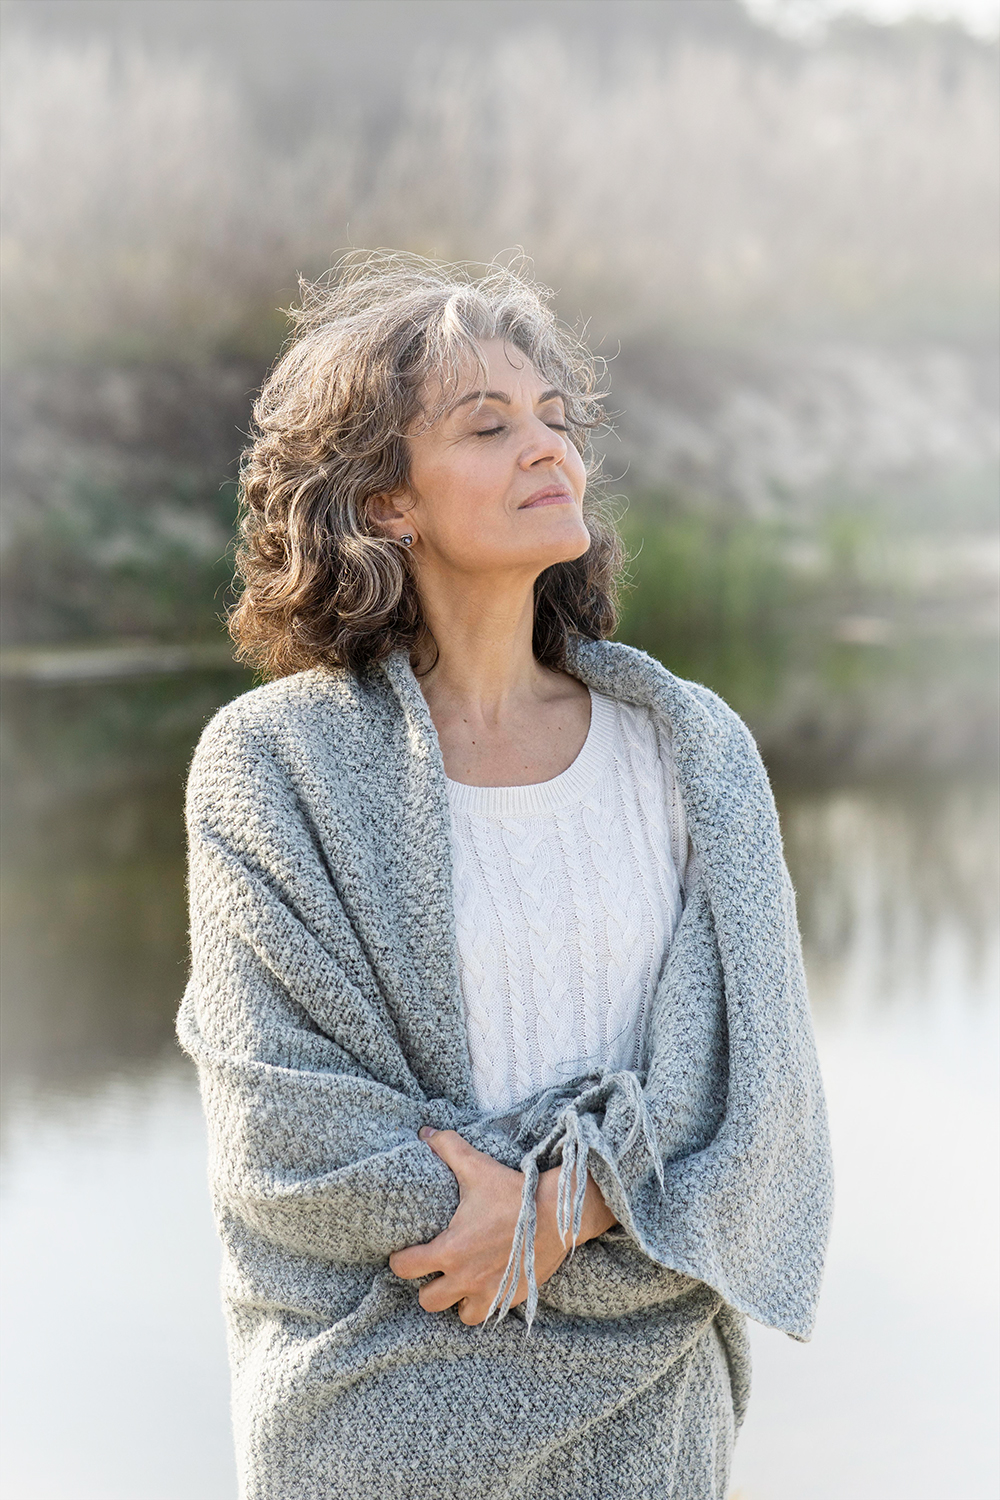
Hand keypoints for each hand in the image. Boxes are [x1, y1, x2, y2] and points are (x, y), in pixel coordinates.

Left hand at [388, 1126, 615, 1325]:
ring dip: (455, 1301)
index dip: (401, 1260)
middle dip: (427, 1286)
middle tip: (434, 1269)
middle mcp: (465, 1277)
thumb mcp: (476, 1167)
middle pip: (427, 1300)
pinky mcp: (509, 1299)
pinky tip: (484, 1288)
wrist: (557, 1213)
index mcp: (450, 1249)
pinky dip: (482, 1306)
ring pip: (456, 1314)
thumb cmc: (513, 1192)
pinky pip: (486, 1316)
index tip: (407, 1252)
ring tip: (458, 1283)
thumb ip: (447, 1148)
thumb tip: (424, 1132)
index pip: (405, 1268)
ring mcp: (488, 1292)